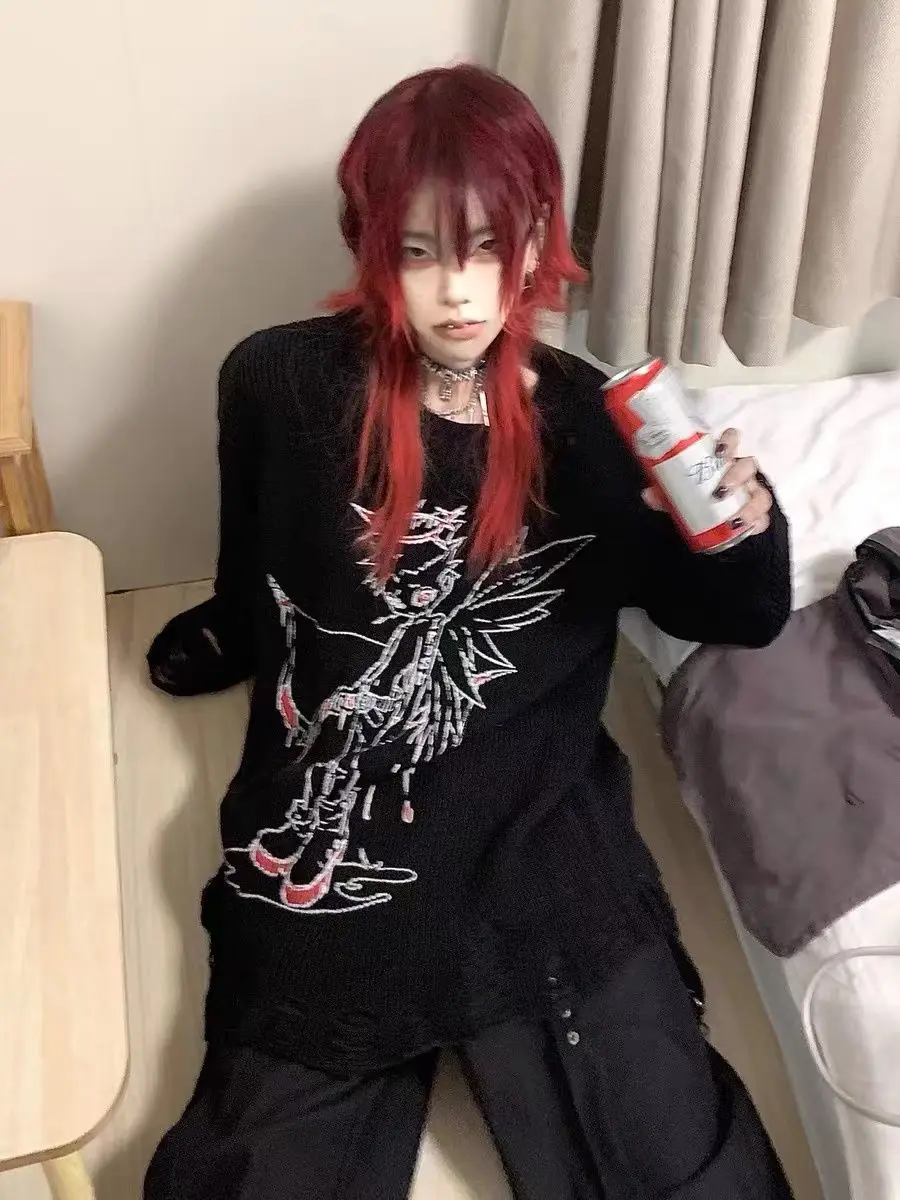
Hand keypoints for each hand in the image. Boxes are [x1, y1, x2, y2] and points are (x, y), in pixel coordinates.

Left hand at [642, 428, 771, 535]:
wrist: (712, 526)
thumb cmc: (697, 498)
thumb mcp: (678, 495)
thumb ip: (665, 494)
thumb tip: (647, 494)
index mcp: (723, 461)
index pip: (732, 440)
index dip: (729, 441)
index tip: (718, 452)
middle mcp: (741, 473)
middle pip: (748, 465)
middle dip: (736, 476)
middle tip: (719, 491)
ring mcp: (753, 493)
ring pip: (761, 493)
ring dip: (749, 505)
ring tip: (733, 518)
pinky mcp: (759, 515)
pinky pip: (763, 517)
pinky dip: (755, 523)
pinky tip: (742, 527)